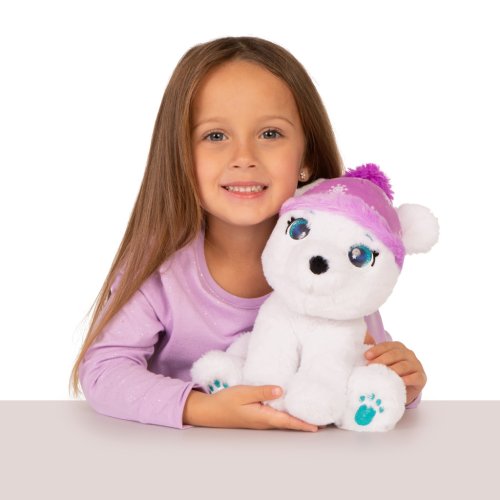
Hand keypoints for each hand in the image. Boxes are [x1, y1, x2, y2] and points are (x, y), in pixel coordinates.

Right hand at [183, 385, 318, 431]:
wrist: (211, 411)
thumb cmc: (226, 401)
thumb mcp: (244, 392)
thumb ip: (262, 391)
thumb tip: (281, 390)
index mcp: (263, 416)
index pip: (287, 421)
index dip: (303, 423)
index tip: (317, 425)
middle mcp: (264, 421)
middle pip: (288, 423)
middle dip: (304, 422)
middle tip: (322, 420)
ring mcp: (261, 420)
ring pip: (283, 420)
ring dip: (296, 419)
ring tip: (311, 414)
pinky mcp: (257, 416)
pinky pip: (276, 416)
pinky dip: (287, 415)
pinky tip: (290, 408)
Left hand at [364, 341, 425, 404]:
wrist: (404, 390)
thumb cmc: (390, 374)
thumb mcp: (382, 365)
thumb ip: (374, 359)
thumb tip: (359, 356)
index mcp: (398, 347)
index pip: (387, 345)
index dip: (376, 350)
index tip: (366, 356)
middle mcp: (408, 354)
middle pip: (395, 354)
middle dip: (382, 359)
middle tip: (371, 366)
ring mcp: (416, 365)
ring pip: (404, 365)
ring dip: (393, 369)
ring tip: (383, 375)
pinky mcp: (422, 377)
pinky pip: (415, 376)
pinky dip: (407, 379)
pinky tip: (400, 381)